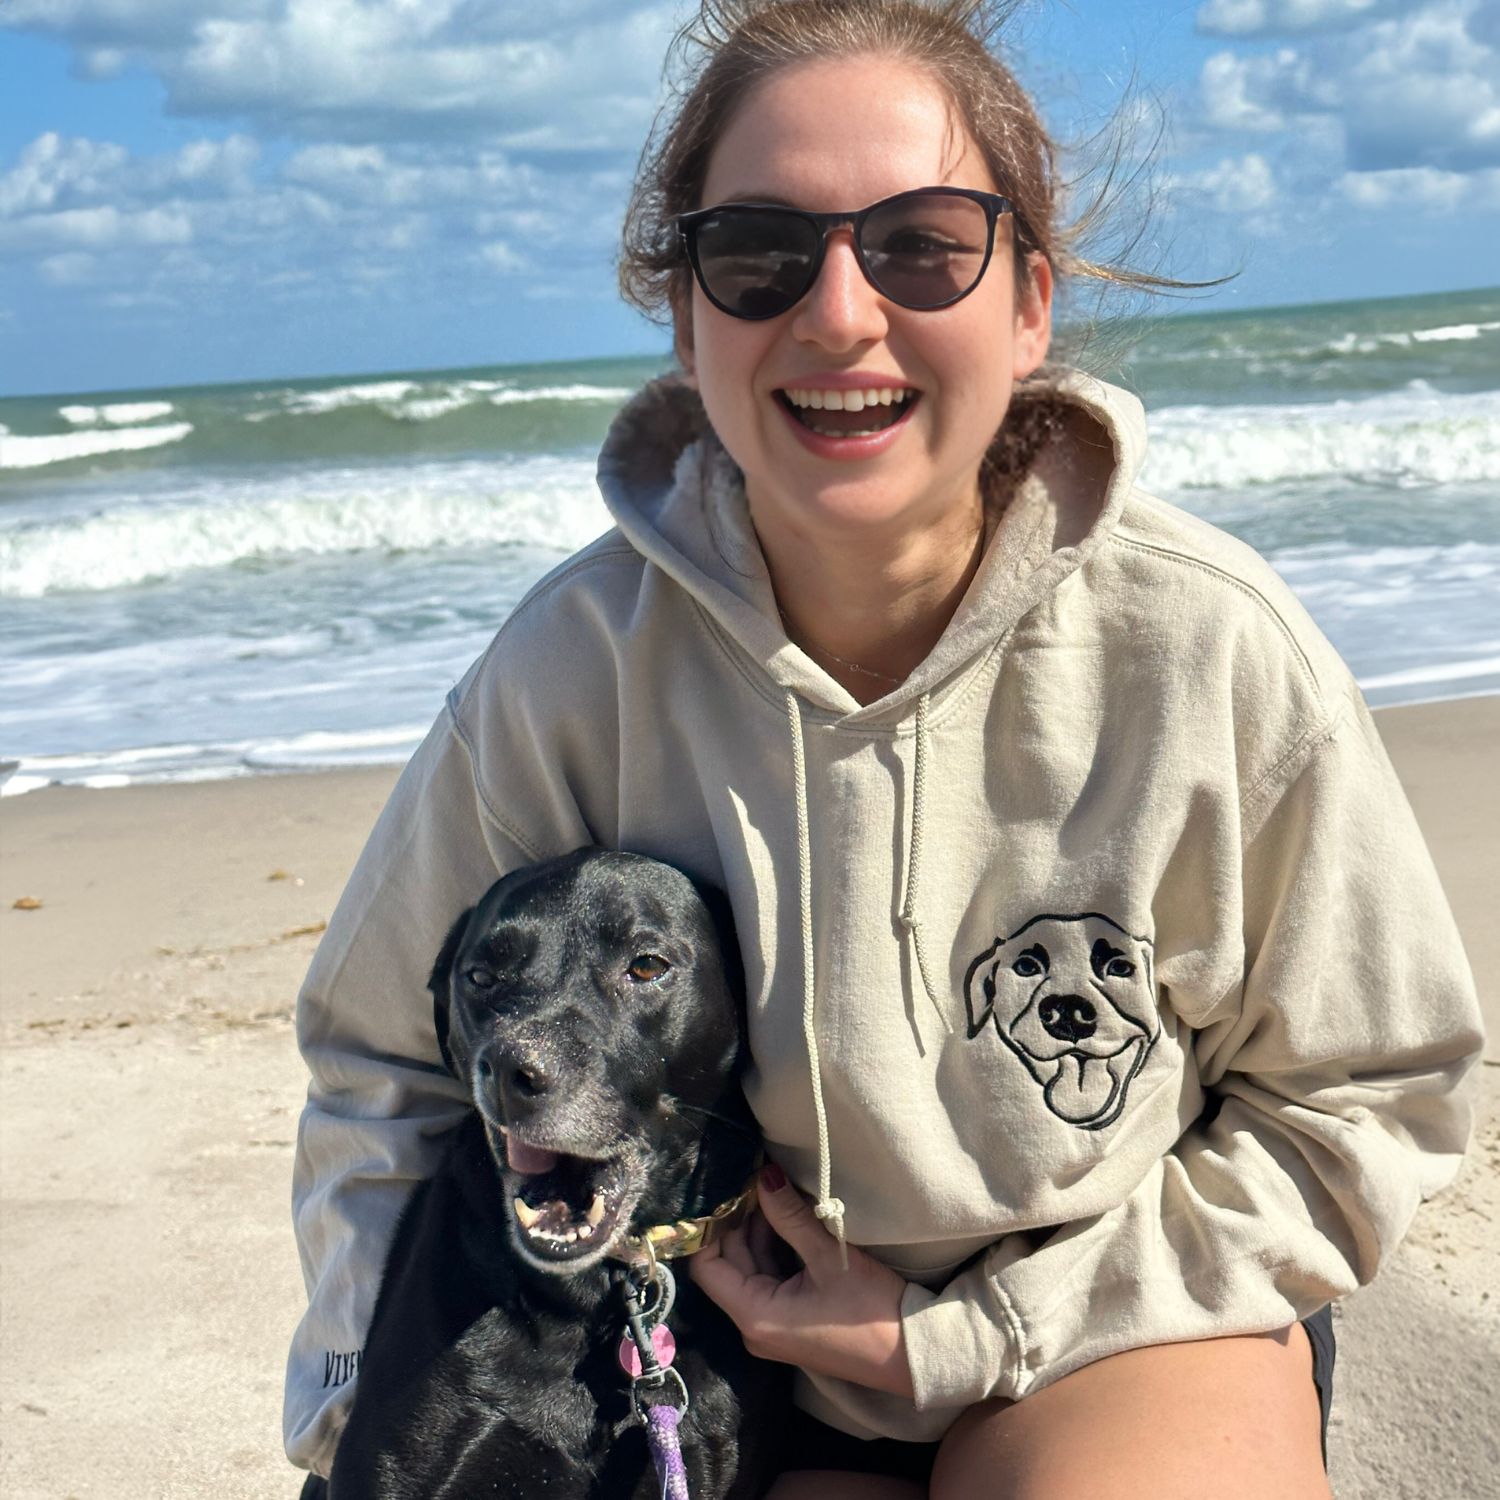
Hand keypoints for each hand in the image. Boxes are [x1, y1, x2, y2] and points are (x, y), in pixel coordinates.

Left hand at [688, 1163, 915, 1396]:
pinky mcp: (791, 1319)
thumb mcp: (828, 1256)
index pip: (707, 1267)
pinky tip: (785, 1215)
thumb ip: (790, 1216)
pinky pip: (770, 1277)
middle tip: (753, 1177)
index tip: (726, 1190)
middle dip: (738, 1221)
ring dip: (758, 1230)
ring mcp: (773, 1323)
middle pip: (729, 1264)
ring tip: (770, 1188)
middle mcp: (755, 1324)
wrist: (912, 1354)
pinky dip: (774, 1246)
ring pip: (751, 1268)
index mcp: (754, 1315)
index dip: (711, 1228)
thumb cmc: (871, 1311)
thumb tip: (763, 1175)